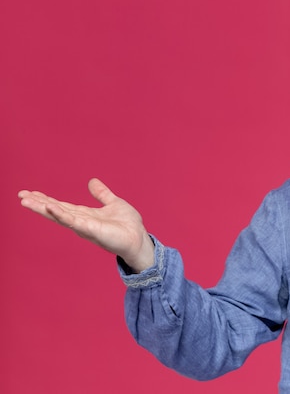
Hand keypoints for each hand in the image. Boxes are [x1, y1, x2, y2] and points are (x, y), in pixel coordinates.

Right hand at [18, 178, 154, 272]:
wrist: (139, 239)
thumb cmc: (128, 225)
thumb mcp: (113, 203)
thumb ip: (102, 194)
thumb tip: (92, 181)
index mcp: (85, 215)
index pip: (61, 206)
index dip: (46, 199)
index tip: (30, 192)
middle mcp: (81, 221)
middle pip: (56, 211)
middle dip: (38, 203)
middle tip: (21, 195)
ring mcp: (85, 227)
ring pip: (60, 216)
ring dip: (43, 208)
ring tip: (26, 201)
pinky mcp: (92, 231)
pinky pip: (74, 222)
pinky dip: (62, 215)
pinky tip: (50, 207)